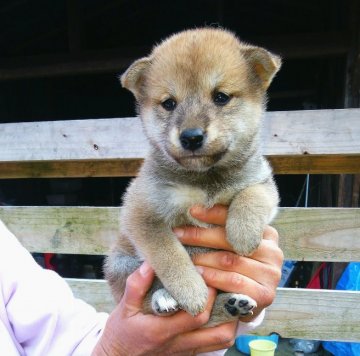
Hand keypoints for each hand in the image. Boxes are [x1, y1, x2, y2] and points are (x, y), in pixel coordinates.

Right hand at [92, 262, 239, 354]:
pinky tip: (217, 312)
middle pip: (218, 332)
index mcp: (163, 331)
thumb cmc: (120, 333)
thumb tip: (150, 263)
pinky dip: (220, 328)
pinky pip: (212, 345)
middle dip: (227, 308)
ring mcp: (184, 351)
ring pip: (219, 341)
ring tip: (226, 299)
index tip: (207, 275)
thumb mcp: (123, 308)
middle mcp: (178, 344)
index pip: (197, 315)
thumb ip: (136, 285)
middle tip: (224, 286)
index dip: (208, 295)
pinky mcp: (186, 354)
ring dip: (228, 321)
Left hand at [174, 204, 282, 321]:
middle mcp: (273, 251)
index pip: (239, 218)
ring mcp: (271, 274)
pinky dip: (213, 277)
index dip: (213, 213)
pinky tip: (199, 275)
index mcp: (267, 233)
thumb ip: (222, 229)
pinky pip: (234, 281)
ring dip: (203, 258)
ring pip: (230, 261)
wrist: (241, 303)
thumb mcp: (228, 246)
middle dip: (200, 235)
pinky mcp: (265, 294)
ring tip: (185, 257)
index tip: (192, 210)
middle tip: (178, 233)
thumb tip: (195, 209)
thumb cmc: (232, 268)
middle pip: (231, 239)